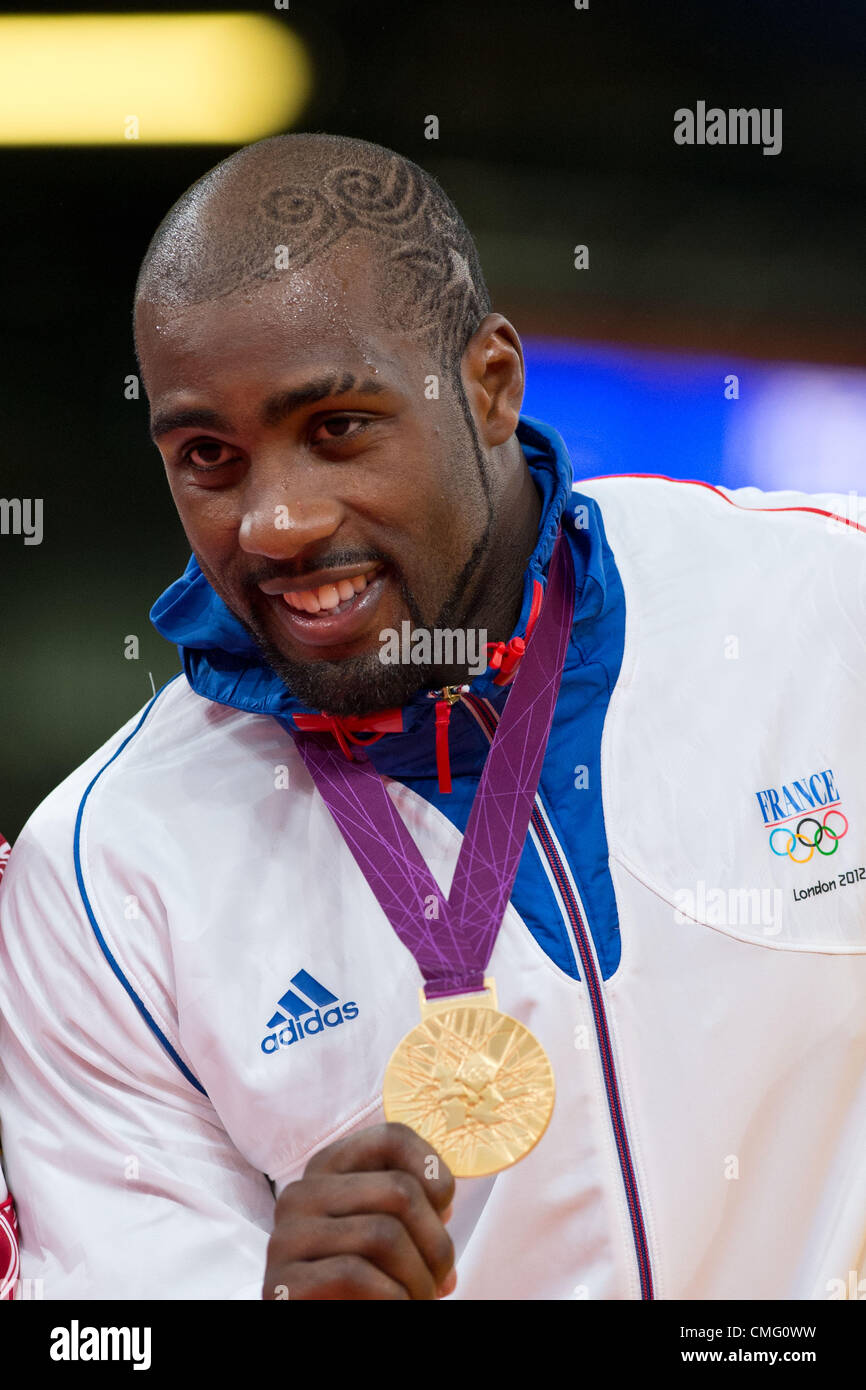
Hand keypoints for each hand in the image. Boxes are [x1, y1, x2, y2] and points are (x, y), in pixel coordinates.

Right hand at [263, 1122, 456, 1299]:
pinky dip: (393, 1297)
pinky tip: (397, 1306)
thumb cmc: (357, 1283)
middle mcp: (301, 1193)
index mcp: (327, 1168)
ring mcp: (287, 1236)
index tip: (445, 1212)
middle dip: (437, 1244)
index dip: (433, 1169)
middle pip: (399, 1190)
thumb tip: (444, 1210)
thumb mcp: (380, 1231)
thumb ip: (407, 1210)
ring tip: (422, 1298)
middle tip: (441, 1279)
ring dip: (420, 1279)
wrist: (318, 1316)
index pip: (392, 1137)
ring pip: (383, 1234)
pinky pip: (354, 1274)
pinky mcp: (283, 1282)